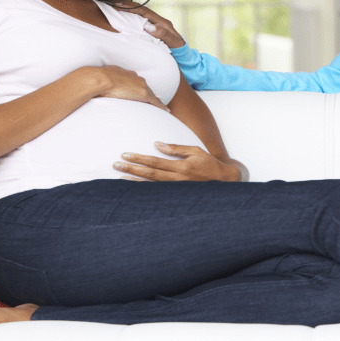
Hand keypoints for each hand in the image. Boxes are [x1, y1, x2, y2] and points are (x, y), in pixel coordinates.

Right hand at [90, 65, 168, 110]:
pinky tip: (166, 110)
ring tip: (162, 108)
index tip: (141, 93)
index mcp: (128, 74)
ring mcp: (141, 86)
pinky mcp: (143, 94)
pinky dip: (161, 106)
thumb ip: (107, 82)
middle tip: (155, 102)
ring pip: (152, 95)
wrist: (100, 79)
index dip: (140, 88)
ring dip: (156, 101)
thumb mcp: (103, 78)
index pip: (138, 83)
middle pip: (147, 88)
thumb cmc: (97, 79)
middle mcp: (137, 78)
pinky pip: (155, 101)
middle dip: (151, 95)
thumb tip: (102, 85)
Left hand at [113, 141, 240, 181]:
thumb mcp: (195, 151)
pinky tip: (133, 188)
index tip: (126, 154)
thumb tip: (158, 144)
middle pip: (149, 174)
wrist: (223, 182)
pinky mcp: (176, 195)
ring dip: (134, 181)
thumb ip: (176, 148)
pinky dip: (143, 191)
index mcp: (181, 167)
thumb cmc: (209, 164)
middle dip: (131, 169)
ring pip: (150, 186)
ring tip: (119, 178)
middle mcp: (177, 179)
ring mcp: (176, 190)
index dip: (139, 158)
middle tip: (116, 165)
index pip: (155, 162)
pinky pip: (156, 193)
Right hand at [115, 2, 185, 48]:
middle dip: (126, 5)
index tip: (117, 5)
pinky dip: (131, 16)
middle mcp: (159, 21)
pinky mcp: (154, 29)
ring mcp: (157, 25)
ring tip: (113, 5)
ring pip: (140, 14)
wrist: (185, 56)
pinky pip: (140, 20)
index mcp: (163, 22)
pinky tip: (122, 16)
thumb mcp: (174, 43)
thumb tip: (148, 26)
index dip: (131, 8)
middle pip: (141, 9)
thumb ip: (163, 34)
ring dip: (127, 9)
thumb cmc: (180, 51)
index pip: (144, 11)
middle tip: (111, 1)